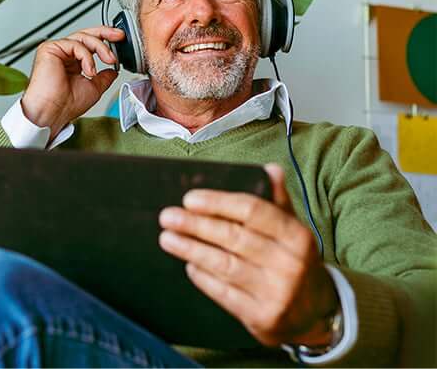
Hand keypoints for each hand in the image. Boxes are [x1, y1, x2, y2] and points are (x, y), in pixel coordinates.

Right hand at [21, 26, 123, 138]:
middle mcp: (64, 55)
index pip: (89, 44)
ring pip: (82, 37)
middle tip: (119, 36)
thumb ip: (104, 77)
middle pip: (85, 34)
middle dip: (105, 33)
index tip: (120, 41)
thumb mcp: (94, 88)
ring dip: (100, 48)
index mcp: (72, 63)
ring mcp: (56, 51)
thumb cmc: (65, 105)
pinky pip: (75, 44)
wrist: (52, 112)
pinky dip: (87, 56)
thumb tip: (113, 70)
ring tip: (109, 60)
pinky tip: (89, 70)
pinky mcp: (50, 49)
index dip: (105, 40)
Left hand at [158, 164, 338, 347]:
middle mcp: (289, 264)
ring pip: (225, 265)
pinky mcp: (262, 317)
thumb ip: (277, 201)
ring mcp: (276, 293)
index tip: (190, 199)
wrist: (317, 312)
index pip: (252, 211)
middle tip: (168, 217)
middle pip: (233, 238)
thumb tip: (270, 169)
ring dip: (191, 250)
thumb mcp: (293, 230)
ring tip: (167, 239)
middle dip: (196, 225)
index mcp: (297, 236)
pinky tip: (189, 265)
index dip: (218, 203)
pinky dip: (202, 277)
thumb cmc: (294, 260)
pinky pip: (224, 293)